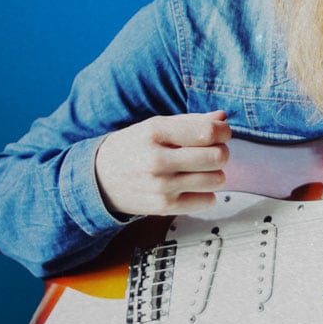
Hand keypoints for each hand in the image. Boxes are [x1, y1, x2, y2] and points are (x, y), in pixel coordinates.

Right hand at [94, 111, 231, 217]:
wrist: (99, 179)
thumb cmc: (131, 148)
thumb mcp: (155, 126)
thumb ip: (191, 121)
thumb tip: (222, 116)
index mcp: (155, 132)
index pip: (208, 132)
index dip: (223, 131)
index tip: (222, 133)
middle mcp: (157, 159)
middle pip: (217, 157)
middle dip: (221, 152)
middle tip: (212, 152)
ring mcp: (160, 186)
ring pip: (216, 179)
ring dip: (215, 174)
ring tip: (200, 170)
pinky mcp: (163, 207)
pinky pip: (207, 201)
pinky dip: (206, 194)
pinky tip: (193, 186)